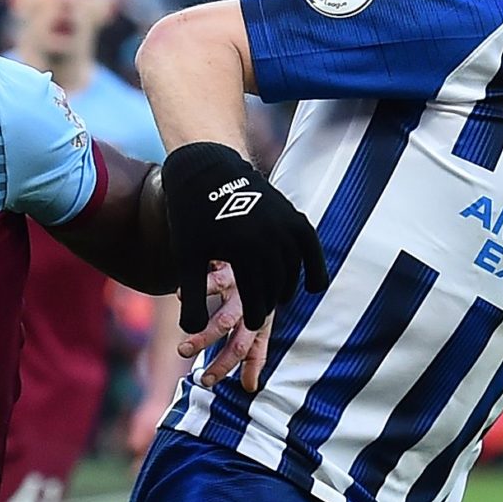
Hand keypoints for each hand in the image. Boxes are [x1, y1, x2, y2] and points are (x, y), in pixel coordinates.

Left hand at [159, 142, 327, 339]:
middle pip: (274, 284)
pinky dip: (315, 268)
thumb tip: (190, 332)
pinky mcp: (293, 214)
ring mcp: (283, 224)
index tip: (252, 326)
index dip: (254, 315)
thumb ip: (192, 297)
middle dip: (269, 303)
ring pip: (292, 269)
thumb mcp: (187, 259)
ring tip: (278, 297)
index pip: (254, 296)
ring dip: (287, 287)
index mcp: (241, 251)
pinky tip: (314, 287)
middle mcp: (267, 238)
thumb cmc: (192, 218)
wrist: (207, 169)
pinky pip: (310, 249)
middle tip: (263, 315)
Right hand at [176, 262, 269, 392]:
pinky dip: (198, 289)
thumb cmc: (259, 292)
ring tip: (181, 334)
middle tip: (183, 353)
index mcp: (259, 319)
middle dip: (206, 343)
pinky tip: (180, 296)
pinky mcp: (229, 264)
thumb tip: (252, 388)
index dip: (224, 367)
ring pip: (222, 311)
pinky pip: (213, 278)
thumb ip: (255, 354)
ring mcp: (240, 283)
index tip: (204, 382)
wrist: (266, 246)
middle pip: (229, 328)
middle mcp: (251, 303)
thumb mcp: (261, 322)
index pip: (243, 349)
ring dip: (201, 326)